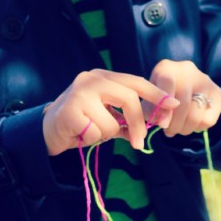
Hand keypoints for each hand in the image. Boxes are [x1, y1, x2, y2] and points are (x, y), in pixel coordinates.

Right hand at [42, 69, 178, 155]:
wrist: (47, 132)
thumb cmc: (82, 123)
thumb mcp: (107, 117)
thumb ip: (128, 118)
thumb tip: (155, 123)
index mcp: (102, 76)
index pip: (135, 82)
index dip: (156, 94)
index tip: (174, 105)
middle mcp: (91, 79)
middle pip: (128, 99)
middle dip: (139, 124)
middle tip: (140, 143)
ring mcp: (79, 93)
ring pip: (112, 122)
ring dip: (106, 134)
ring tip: (92, 132)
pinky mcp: (70, 111)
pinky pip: (96, 133)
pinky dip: (92, 140)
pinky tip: (80, 134)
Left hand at [149, 59, 220, 136]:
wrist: (182, 86)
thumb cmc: (160, 94)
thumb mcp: (150, 99)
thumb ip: (151, 109)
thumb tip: (161, 121)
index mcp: (167, 68)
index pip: (167, 84)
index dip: (164, 107)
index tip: (162, 124)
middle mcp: (188, 70)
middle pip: (183, 103)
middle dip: (174, 125)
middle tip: (168, 132)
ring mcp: (205, 80)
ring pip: (195, 114)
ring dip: (185, 129)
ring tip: (178, 130)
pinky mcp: (217, 93)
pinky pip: (208, 120)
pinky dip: (198, 128)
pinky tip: (190, 124)